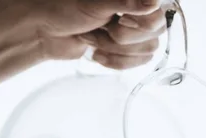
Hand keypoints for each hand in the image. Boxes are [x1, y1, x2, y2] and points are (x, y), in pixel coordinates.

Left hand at [0, 0, 167, 83]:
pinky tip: (98, 53)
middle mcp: (137, 12)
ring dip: (115, 51)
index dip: (141, 24)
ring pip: (146, 53)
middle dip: (123, 40)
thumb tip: (153, 2)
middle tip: (103, 29)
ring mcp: (133, 32)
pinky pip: (136, 64)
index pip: (158, 15)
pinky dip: (115, 62)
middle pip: (154, 37)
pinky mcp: (126, 51)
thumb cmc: (66, 8)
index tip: (120, 22)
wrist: (47, 31)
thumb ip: (127, 2)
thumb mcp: (97, 4)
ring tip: (95, 40)